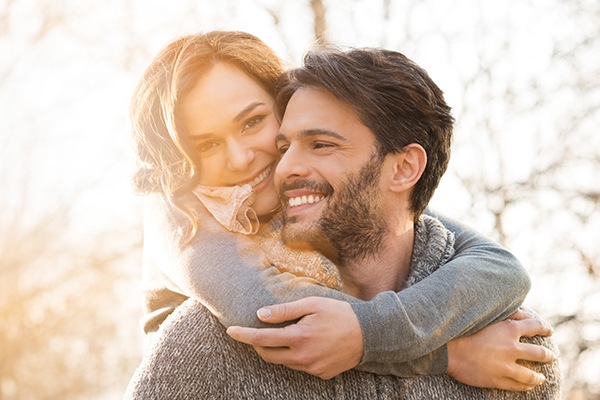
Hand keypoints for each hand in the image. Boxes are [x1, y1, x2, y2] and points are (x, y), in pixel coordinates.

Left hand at [226, 297, 362, 378]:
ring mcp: (312, 369)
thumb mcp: (312, 304)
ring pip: (284, 362)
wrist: (370, 334)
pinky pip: (299, 367)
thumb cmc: (340, 314)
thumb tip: (261, 314)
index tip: (231, 331)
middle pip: (268, 355)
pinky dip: (295, 356)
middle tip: (254, 332)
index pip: (262, 338)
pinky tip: (305, 344)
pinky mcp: (320, 374)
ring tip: (284, 334)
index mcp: (298, 338)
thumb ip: (284, 311)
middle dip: (257, 344)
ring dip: (277, 350)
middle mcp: (302, 357)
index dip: (244, 335)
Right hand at [447, 310, 555, 390]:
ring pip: (531, 375)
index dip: (545, 328)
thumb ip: (508, 314)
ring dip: (538, 376)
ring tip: (540, 377)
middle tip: (551, 356)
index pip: (536, 327)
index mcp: (509, 329)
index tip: (549, 330)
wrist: (448, 350)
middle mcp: (511, 348)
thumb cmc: (465, 330)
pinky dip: (525, 386)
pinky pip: (518, 386)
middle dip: (548, 355)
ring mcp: (505, 366)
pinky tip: (527, 386)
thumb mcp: (487, 317)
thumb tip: (525, 316)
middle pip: (540, 353)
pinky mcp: (497, 380)